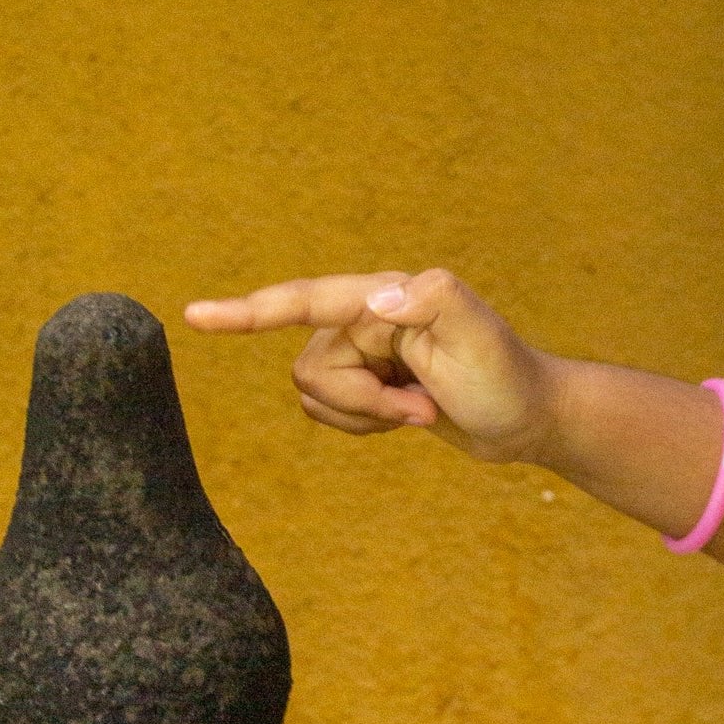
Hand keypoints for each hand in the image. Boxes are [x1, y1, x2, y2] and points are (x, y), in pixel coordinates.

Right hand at [184, 269, 559, 462]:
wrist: (527, 419)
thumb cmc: (508, 377)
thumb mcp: (481, 337)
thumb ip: (436, 302)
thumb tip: (377, 299)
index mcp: (386, 298)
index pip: (306, 301)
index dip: (251, 311)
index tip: (196, 316)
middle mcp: (367, 317)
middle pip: (310, 369)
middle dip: (362, 403)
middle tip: (424, 407)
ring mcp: (364, 351)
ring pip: (314, 395)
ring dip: (366, 417)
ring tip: (423, 410)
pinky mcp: (366, 382)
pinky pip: (327, 412)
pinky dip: (364, 426)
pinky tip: (407, 417)